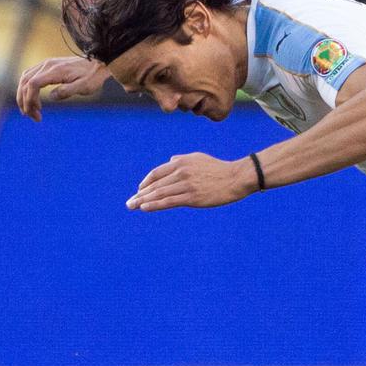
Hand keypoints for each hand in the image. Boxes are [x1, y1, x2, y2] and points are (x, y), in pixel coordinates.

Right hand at [16, 57, 108, 121]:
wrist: (99, 63)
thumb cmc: (93, 76)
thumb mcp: (84, 87)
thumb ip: (67, 91)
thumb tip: (51, 97)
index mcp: (55, 70)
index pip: (33, 84)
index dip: (29, 99)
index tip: (35, 111)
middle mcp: (47, 65)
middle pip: (25, 82)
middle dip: (24, 100)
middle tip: (31, 116)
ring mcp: (46, 64)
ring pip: (25, 78)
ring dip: (24, 95)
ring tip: (30, 111)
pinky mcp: (48, 66)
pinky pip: (30, 76)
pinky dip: (27, 88)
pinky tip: (33, 99)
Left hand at [126, 152, 255, 210]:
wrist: (236, 178)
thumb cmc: (219, 169)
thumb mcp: (198, 158)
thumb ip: (182, 159)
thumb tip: (169, 162)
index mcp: (181, 162)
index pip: (156, 173)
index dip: (145, 183)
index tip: (139, 191)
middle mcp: (181, 172)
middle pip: (155, 184)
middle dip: (140, 194)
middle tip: (129, 203)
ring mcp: (186, 185)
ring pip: (159, 193)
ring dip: (143, 201)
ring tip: (133, 206)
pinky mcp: (192, 197)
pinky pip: (169, 201)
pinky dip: (155, 205)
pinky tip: (145, 208)